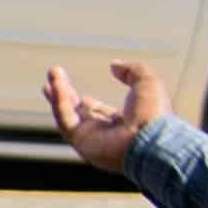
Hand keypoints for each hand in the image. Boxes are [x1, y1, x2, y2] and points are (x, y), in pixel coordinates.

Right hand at [40, 58, 171, 175]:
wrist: (151, 140)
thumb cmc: (154, 115)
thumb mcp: (148, 83)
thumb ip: (132, 71)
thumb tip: (114, 65)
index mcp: (122, 123)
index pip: (97, 110)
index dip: (83, 99)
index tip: (71, 85)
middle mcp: (105, 133)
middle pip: (77, 112)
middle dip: (64, 94)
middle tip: (54, 76)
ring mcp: (91, 139)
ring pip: (68, 114)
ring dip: (58, 93)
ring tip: (52, 72)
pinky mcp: (81, 142)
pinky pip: (65, 120)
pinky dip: (59, 102)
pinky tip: (55, 85)